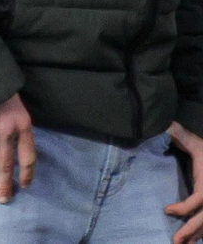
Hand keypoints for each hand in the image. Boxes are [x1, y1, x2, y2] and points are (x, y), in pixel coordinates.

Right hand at [0, 93, 34, 202]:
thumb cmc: (1, 92)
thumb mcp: (17, 108)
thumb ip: (15, 129)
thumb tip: (11, 153)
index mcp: (22, 125)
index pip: (27, 156)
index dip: (26, 173)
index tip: (23, 186)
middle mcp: (6, 130)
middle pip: (7, 163)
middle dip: (4, 184)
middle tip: (3, 200)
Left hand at [167, 122, 202, 242]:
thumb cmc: (201, 146)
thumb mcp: (191, 140)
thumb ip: (177, 134)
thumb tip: (160, 126)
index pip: (200, 198)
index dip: (185, 207)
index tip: (166, 210)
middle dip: (192, 230)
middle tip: (175, 241)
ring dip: (195, 235)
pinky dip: (200, 231)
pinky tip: (191, 241)